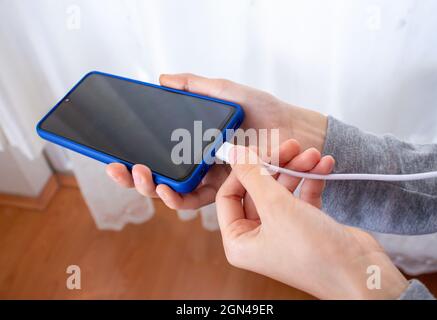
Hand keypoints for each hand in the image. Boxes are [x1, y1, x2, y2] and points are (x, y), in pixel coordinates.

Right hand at [106, 74, 327, 209]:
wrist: (292, 129)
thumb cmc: (263, 111)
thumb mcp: (224, 93)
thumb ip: (194, 87)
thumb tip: (162, 80)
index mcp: (194, 141)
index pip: (157, 153)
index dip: (133, 156)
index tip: (113, 154)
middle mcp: (197, 163)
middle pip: (158, 176)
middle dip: (133, 177)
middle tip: (118, 167)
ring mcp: (209, 179)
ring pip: (171, 192)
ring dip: (150, 188)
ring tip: (139, 176)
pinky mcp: (224, 191)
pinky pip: (195, 200)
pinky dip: (177, 198)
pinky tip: (165, 190)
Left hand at [216, 145, 407, 299]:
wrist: (362, 274)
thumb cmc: (314, 253)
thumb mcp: (277, 207)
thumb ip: (253, 176)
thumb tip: (233, 153)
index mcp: (239, 241)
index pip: (228, 196)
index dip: (242, 171)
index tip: (257, 148)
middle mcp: (258, 237)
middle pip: (257, 189)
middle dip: (276, 165)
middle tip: (292, 146)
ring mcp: (282, 231)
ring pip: (282, 190)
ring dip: (297, 169)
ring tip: (313, 154)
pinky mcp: (306, 226)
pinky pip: (302, 196)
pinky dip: (311, 180)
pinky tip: (324, 165)